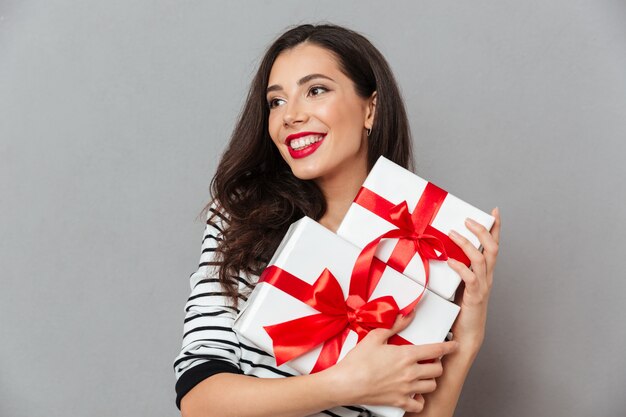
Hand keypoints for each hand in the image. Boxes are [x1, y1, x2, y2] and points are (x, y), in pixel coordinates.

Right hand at [327, 311, 458, 412]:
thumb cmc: (357, 362)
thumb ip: (394, 326)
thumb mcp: (375, 337)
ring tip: (423, 376)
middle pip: (437, 369)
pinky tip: (414, 393)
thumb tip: (406, 316)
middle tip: (431, 361)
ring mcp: (406, 389)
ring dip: (429, 380)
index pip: (436, 350)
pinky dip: (419, 399)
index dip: (448, 347)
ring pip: (431, 386)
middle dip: (437, 364)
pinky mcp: (399, 402)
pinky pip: (419, 404)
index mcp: (406, 355)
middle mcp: (410, 373)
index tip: (454, 345)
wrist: (346, 383)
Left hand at [447, 207, 500, 352]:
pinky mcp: (475, 297)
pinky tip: (450, 261)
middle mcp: (488, 276)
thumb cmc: (461, 309)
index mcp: (485, 272)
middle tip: (468, 220)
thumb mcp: (459, 284)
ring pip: (481, 259)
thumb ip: (456, 269)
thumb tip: (441, 252)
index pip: (493, 245)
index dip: (496, 228)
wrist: (467, 335)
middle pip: (492, 248)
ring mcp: (483, 286)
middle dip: (482, 231)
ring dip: (466, 244)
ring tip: (453, 233)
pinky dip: (460, 267)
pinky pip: (471, 278)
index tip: (494, 211)